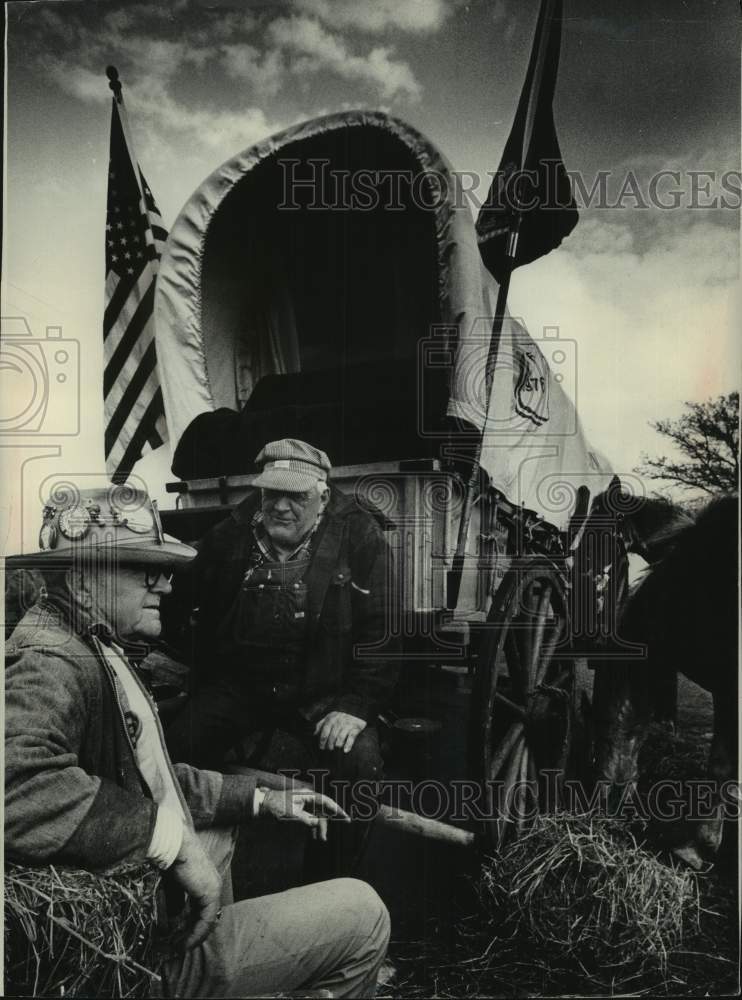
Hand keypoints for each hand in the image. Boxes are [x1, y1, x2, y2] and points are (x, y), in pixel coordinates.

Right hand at [169, 826, 222, 948]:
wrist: (173, 844)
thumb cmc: (169, 858)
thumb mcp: (171, 884)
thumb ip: (175, 900)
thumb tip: (173, 919)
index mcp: (204, 880)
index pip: (200, 908)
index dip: (190, 924)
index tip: (177, 937)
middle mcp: (212, 884)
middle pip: (204, 915)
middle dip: (191, 933)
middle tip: (178, 946)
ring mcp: (213, 888)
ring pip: (207, 920)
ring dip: (193, 936)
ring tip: (180, 948)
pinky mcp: (210, 893)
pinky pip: (206, 920)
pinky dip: (196, 933)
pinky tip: (185, 943)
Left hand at [259, 788, 349, 841]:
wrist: (263, 804)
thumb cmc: (276, 806)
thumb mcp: (291, 814)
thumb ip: (306, 819)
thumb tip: (318, 823)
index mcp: (307, 795)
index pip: (326, 801)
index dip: (336, 809)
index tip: (345, 817)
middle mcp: (308, 798)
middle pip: (323, 810)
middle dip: (328, 822)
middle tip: (337, 829)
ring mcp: (304, 803)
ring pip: (318, 815)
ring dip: (320, 827)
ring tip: (321, 839)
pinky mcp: (300, 809)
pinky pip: (311, 818)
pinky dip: (313, 826)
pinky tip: (315, 836)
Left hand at [314, 711, 366, 752]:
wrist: (356, 709)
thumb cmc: (340, 716)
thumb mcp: (329, 717)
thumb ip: (321, 724)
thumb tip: (314, 734)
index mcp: (331, 718)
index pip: (325, 731)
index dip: (322, 740)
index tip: (321, 747)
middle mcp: (339, 720)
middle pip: (332, 736)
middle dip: (329, 745)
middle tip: (329, 750)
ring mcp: (348, 724)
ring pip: (341, 737)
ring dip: (337, 745)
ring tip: (336, 750)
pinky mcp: (357, 727)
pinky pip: (351, 737)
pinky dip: (348, 745)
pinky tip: (345, 751)